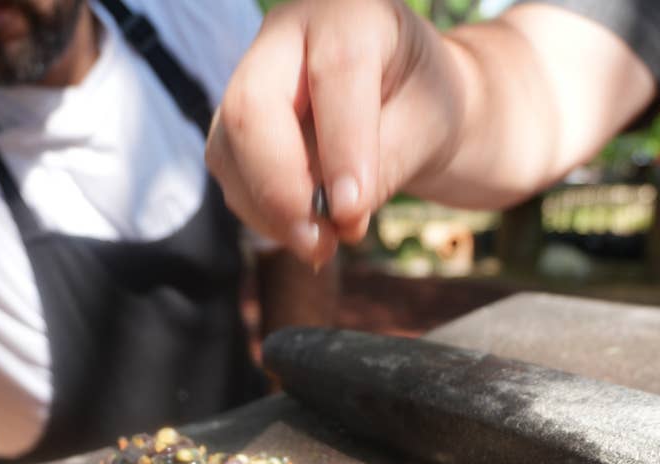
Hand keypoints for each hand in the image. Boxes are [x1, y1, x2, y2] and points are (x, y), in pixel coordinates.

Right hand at [206, 0, 461, 265]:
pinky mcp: (235, 123)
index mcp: (351, 13)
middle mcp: (288, 33)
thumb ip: (389, 162)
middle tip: (319, 245)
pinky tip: (302, 230)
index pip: (336, 73)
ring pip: (229, 148)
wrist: (407, 100)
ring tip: (320, 245)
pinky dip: (262, 215)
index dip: (341, 149)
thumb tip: (340, 216)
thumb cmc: (424, 103)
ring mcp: (252, 76)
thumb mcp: (429, 126)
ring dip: (269, 212)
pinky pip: (230, 173)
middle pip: (253, 107)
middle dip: (280, 190)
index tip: (351, 215)